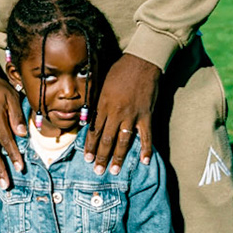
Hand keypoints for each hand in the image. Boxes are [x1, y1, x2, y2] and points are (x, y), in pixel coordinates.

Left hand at [83, 54, 161, 171]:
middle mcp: (116, 112)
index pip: (93, 129)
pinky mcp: (147, 115)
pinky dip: (146, 149)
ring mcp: (132, 115)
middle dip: (100, 156)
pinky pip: (146, 136)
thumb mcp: (102, 84)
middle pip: (106, 139)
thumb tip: (88, 117)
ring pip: (123, 141)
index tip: (86, 157)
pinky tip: (144, 161)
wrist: (142, 61)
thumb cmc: (120, 70)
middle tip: (97, 171)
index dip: (89, 145)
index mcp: (103, 104)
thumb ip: (97, 102)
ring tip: (115, 170)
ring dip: (118, 157)